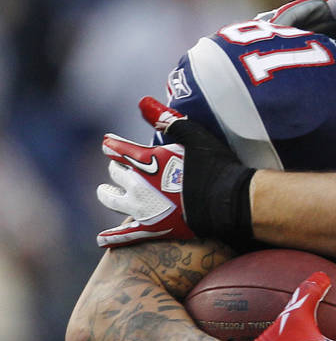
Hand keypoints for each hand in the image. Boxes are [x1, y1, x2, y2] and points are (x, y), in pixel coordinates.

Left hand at [97, 97, 254, 247]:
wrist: (229, 202)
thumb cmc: (215, 166)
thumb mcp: (194, 136)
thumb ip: (167, 121)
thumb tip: (142, 101)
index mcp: (146, 161)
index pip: (119, 149)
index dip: (112, 145)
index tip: (107, 143)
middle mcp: (138, 185)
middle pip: (116, 174)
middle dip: (116, 169)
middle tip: (117, 167)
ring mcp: (143, 209)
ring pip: (113, 201)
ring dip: (107, 195)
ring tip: (105, 193)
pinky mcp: (153, 229)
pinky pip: (125, 236)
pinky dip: (112, 238)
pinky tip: (101, 239)